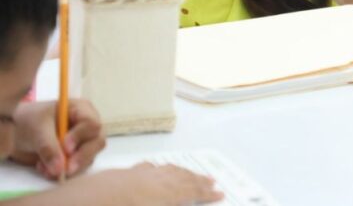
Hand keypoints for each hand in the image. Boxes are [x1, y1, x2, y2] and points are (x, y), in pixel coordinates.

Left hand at [10, 99, 104, 177]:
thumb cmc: (31, 121)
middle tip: (65, 170)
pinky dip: (62, 172)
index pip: (92, 124)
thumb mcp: (37, 129)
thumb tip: (60, 169)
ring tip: (46, 169)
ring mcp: (84, 142)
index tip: (65, 149)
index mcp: (82, 110)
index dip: (81, 137)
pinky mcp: (77, 156)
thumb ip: (49, 147)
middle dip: (81, 157)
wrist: (18, 132)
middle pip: (97, 142)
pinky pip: (78, 167)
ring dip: (70, 167)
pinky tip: (45, 170)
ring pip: (90, 157)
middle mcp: (88, 126)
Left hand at [64, 163, 222, 205]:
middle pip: (180, 177)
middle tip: (210, 181)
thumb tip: (182, 199)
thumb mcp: (154, 205)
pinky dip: (154, 169)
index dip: (206, 193)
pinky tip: (151, 169)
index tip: (219, 193)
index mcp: (163, 194)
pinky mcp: (114, 176)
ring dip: (177, 172)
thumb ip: (169, 202)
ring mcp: (132, 176)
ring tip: (186, 174)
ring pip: (162, 170)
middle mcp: (152, 180)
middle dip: (197, 180)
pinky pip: (143, 169)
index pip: (191, 191)